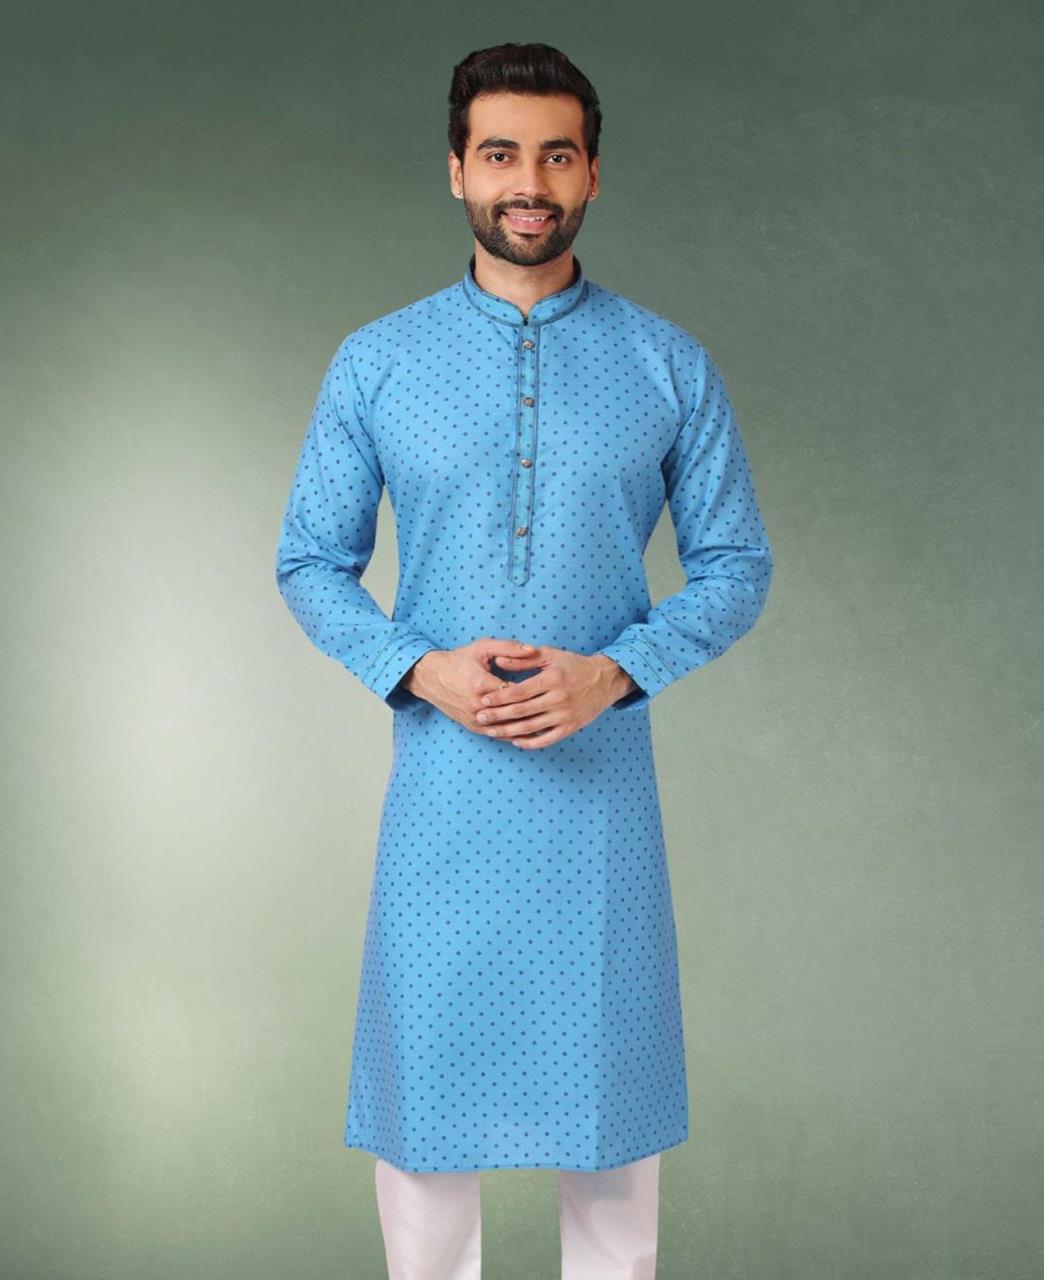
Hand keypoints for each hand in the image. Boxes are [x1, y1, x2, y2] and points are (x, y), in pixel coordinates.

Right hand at [402, 638, 541, 725]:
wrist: (431, 677)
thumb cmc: (460, 659)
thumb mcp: (483, 648)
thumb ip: (510, 648)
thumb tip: (533, 650)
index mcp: (481, 684)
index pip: (515, 692)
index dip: (533, 691)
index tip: (552, 689)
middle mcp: (477, 706)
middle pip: (512, 713)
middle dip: (534, 711)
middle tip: (557, 710)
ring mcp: (474, 719)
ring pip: (506, 728)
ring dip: (526, 727)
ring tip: (549, 724)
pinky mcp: (472, 726)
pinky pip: (496, 734)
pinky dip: (513, 734)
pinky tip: (530, 733)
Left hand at [471, 645, 636, 747]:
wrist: (605, 680)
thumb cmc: (574, 665)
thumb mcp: (551, 655)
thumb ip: (524, 659)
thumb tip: (499, 661)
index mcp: (552, 679)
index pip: (520, 691)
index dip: (500, 697)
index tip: (484, 700)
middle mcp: (558, 699)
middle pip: (522, 711)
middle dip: (498, 716)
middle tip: (480, 717)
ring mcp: (565, 715)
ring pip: (531, 727)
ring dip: (509, 731)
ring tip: (491, 731)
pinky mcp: (571, 727)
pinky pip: (547, 739)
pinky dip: (530, 742)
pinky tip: (515, 741)